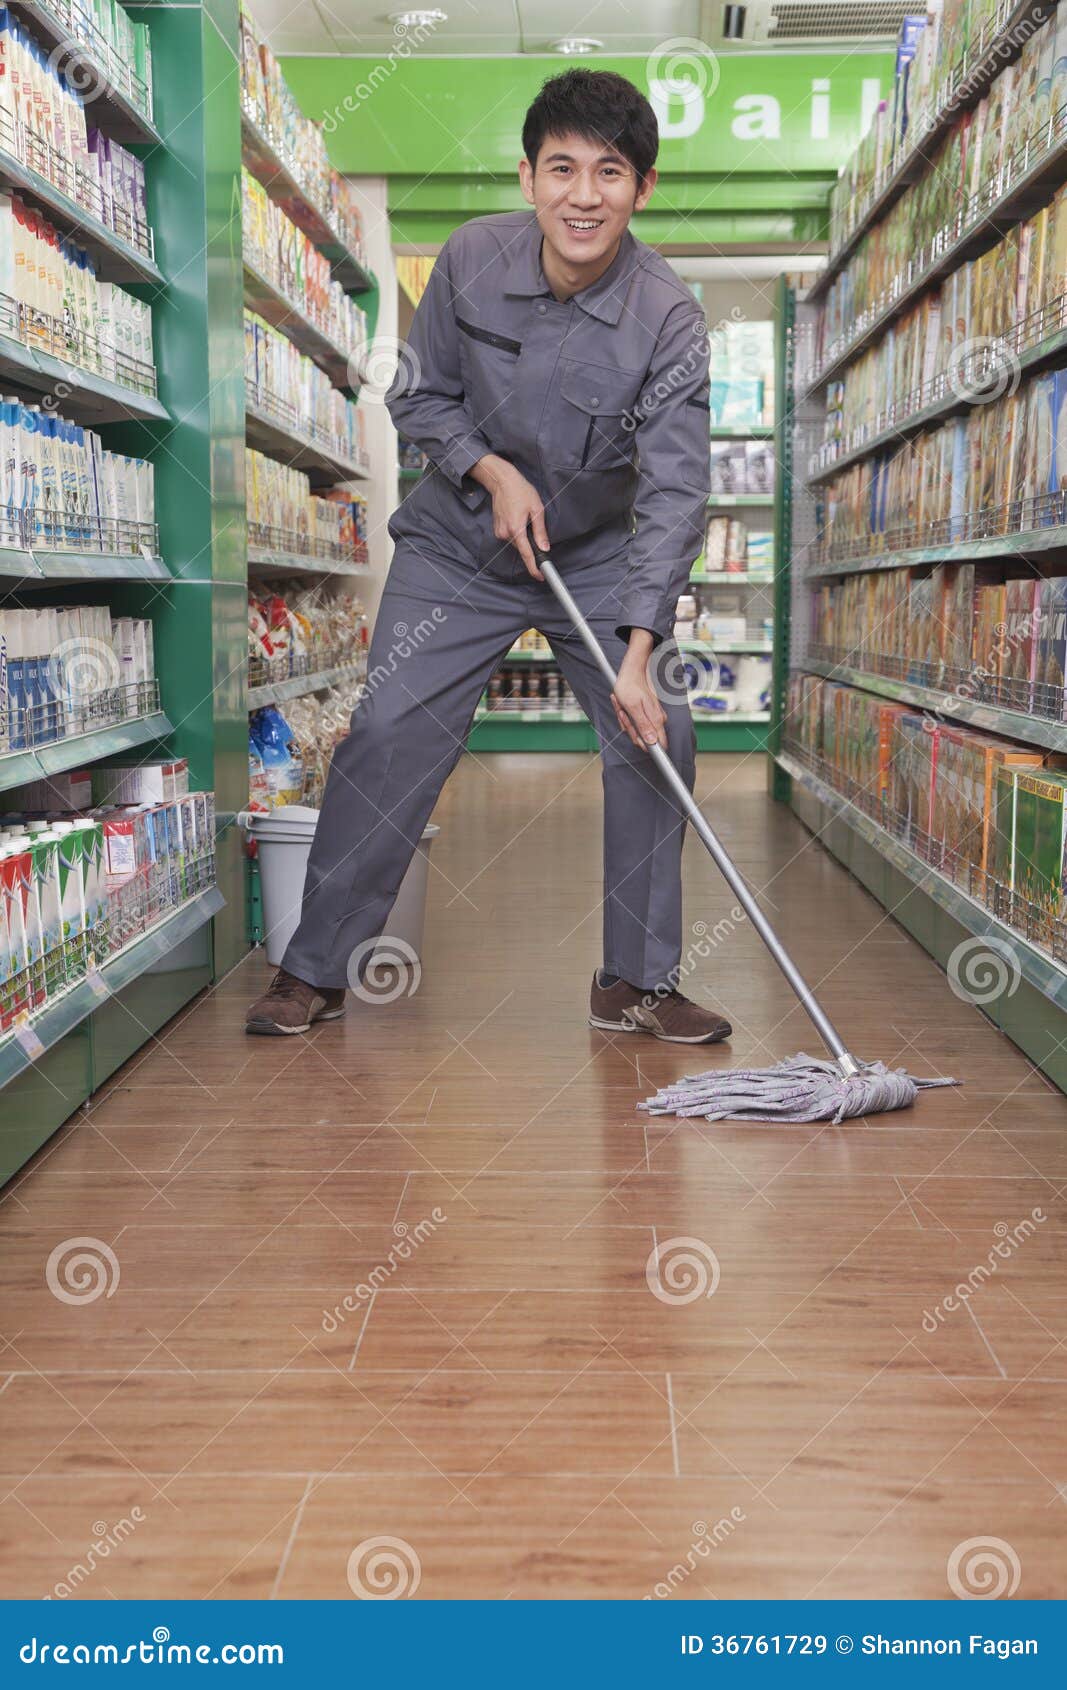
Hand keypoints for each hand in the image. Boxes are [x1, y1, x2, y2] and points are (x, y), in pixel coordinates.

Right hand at [470, 453, 548, 577]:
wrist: (502, 481)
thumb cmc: (521, 491)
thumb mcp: (537, 509)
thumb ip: (540, 531)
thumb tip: (544, 548)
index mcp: (516, 529)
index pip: (527, 554)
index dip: (534, 568)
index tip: (541, 576)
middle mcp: (506, 533)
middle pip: (522, 548)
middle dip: (531, 545)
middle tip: (535, 528)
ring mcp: (500, 532)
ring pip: (517, 543)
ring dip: (523, 536)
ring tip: (525, 516)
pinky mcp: (497, 529)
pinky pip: (511, 537)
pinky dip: (517, 532)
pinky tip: (518, 517)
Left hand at [612, 632, 666, 752]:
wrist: (632, 671)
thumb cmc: (630, 686)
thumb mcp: (633, 708)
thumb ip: (643, 726)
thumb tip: (652, 742)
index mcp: (655, 720)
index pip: (657, 745)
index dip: (645, 745)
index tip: (635, 737)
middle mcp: (657, 720)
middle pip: (643, 738)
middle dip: (629, 727)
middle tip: (623, 712)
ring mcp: (653, 716)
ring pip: (637, 729)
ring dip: (626, 720)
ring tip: (622, 706)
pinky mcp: (648, 713)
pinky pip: (635, 721)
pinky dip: (626, 715)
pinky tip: (623, 706)